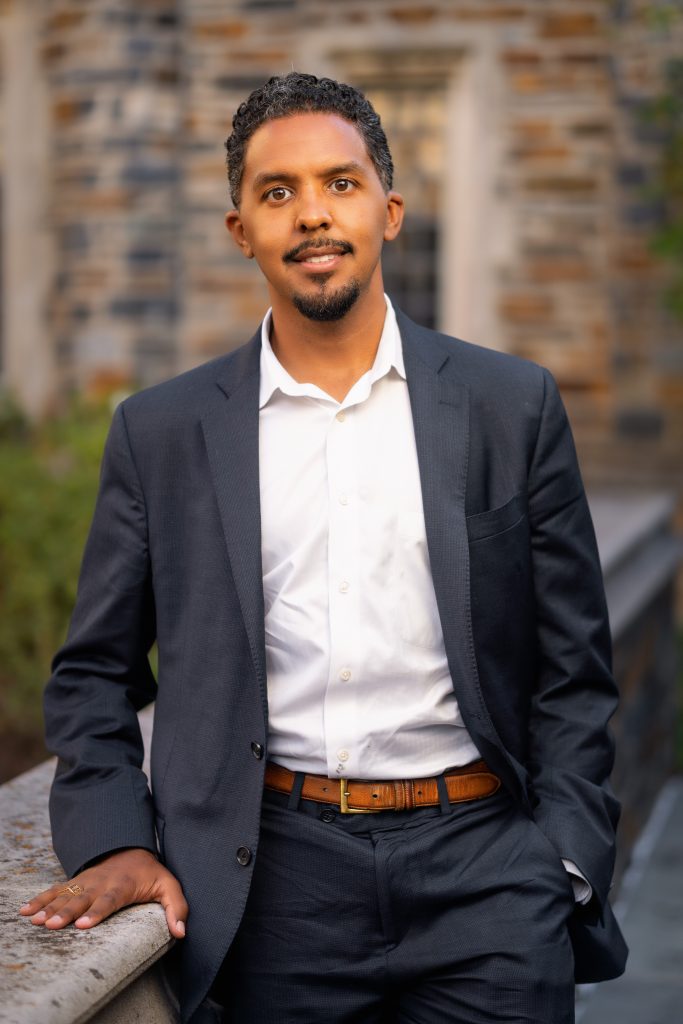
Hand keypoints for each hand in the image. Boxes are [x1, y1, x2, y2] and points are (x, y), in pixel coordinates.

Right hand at [18, 848, 187, 938]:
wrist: (130, 848)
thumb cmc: (150, 874)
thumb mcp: (169, 885)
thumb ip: (177, 908)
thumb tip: (180, 933)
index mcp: (123, 886)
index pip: (110, 900)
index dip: (97, 912)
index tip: (84, 924)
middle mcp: (101, 883)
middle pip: (82, 900)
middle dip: (67, 913)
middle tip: (52, 925)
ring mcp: (86, 883)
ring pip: (66, 895)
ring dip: (49, 907)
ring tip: (35, 919)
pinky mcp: (75, 884)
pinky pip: (55, 891)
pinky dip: (40, 899)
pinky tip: (26, 910)